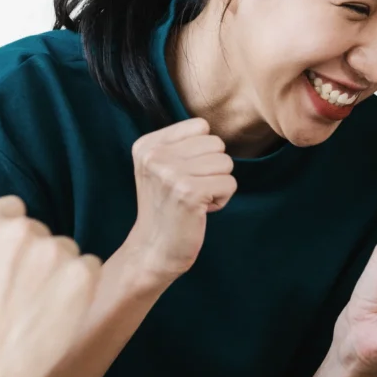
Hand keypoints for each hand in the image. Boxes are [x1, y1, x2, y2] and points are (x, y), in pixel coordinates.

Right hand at [0, 198, 101, 376]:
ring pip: (66, 250)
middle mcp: (20, 231)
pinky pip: (89, 267)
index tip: (15, 252)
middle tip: (23, 290)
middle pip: (41, 232)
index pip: (13, 208)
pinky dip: (80, 286)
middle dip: (36, 256)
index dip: (14, 234)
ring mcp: (54, 251)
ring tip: (37, 306)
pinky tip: (58, 309)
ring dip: (59, 271)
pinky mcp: (82, 272)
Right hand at [124, 117, 234, 281]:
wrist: (153, 249)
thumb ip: (180, 144)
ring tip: (194, 200)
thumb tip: (211, 128)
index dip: (202, 152)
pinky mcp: (189, 192)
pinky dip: (222, 199)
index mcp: (147, 145)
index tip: (183, 175)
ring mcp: (170, 173)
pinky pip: (230, 183)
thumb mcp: (160, 168)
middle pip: (217, 144)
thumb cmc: (166, 207)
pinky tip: (200, 210)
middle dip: (213, 169)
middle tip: (190, 191)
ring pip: (226, 163)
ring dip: (218, 184)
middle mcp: (155, 156)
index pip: (201, 127)